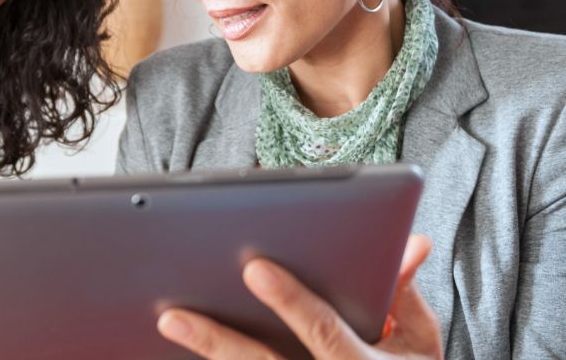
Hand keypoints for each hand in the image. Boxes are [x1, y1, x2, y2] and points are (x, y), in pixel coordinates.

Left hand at [157, 234, 441, 358]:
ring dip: (208, 350)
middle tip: (175, 314)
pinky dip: (216, 359)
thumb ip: (405, 291)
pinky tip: (173, 347)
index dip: (290, 302)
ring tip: (167, 322)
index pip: (324, 332)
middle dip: (219, 341)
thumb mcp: (422, 341)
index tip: (254, 268)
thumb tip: (410, 242)